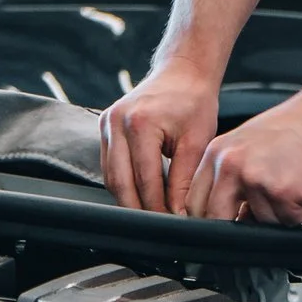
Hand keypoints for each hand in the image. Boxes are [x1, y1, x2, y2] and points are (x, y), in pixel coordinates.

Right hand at [100, 61, 221, 211]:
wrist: (182, 74)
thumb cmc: (194, 102)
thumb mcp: (197, 142)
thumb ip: (184, 180)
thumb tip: (178, 214)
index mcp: (140, 124)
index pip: (145, 180)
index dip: (158, 208)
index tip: (172, 224)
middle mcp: (116, 122)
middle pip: (120, 182)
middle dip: (138, 209)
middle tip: (158, 227)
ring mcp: (106, 123)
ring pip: (110, 177)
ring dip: (128, 199)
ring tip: (151, 215)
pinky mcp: (104, 126)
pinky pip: (109, 166)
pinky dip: (123, 183)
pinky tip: (140, 195)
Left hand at [185, 106, 301, 225]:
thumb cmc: (292, 129)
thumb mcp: (244, 145)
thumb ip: (229, 178)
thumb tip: (227, 214)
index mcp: (216, 153)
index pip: (194, 201)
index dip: (208, 218)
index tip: (222, 224)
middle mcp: (230, 166)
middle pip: (218, 218)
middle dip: (238, 225)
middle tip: (261, 212)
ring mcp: (255, 180)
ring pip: (261, 222)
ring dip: (281, 213)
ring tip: (294, 184)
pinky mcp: (282, 192)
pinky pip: (290, 220)